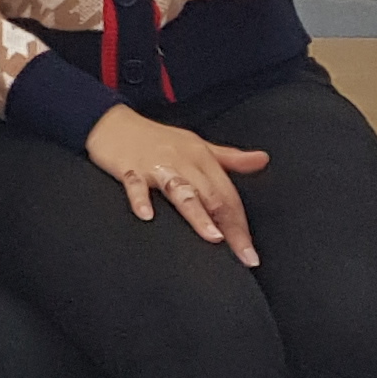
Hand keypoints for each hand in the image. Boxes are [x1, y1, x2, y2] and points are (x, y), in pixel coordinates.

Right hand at [83, 105, 269, 262]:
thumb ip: (230, 157)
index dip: (242, 225)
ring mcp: (156, 165)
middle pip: (212, 197)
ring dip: (198, 213)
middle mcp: (182, 161)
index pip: (228, 195)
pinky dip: (141, 199)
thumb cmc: (157, 138)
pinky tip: (146, 215)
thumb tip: (263, 160)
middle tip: (243, 255)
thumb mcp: (197, 145)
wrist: (113, 122)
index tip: (250, 253)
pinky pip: (136, 185)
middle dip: (230, 228)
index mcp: (201, 158)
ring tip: (212, 236)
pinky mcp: (129, 168)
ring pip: (181, 191)